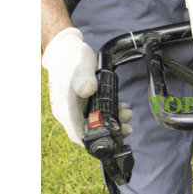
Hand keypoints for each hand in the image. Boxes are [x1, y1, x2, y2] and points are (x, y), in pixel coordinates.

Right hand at [42, 27, 133, 145]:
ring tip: (127, 113)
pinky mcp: (82, 106)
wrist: (65, 52)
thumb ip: (83, 79)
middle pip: (89, 133)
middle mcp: (68, 113)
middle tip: (127, 125)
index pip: (78, 135)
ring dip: (113, 122)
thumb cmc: (72, 59)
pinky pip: (96, 116)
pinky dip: (110, 114)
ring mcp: (74, 110)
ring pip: (95, 125)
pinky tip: (122, 107)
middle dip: (110, 131)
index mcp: (64, 109)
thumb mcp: (80, 66)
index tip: (114, 139)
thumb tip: (87, 90)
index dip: (96, 142)